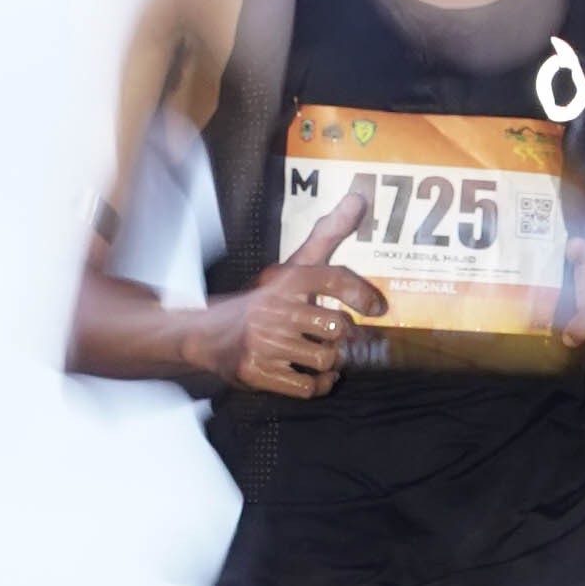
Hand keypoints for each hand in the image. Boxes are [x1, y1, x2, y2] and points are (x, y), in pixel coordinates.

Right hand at [218, 183, 384, 398]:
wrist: (206, 334)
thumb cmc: (262, 301)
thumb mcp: (291, 267)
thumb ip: (327, 236)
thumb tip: (359, 198)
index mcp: (285, 280)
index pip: (333, 278)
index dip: (361, 294)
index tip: (378, 309)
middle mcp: (274, 309)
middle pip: (337, 328)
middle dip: (345, 338)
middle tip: (342, 340)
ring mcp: (263, 343)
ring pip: (325, 358)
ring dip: (332, 363)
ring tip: (325, 357)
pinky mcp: (256, 372)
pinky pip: (307, 387)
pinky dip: (319, 386)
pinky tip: (316, 377)